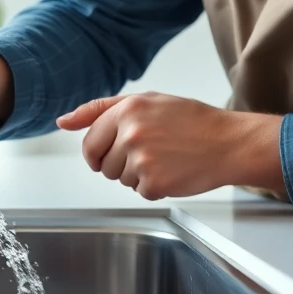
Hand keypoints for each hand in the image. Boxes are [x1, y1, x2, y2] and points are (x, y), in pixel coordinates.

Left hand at [55, 91, 286, 200]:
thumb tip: (62, 122)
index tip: (109, 154)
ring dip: (137, 175)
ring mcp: (141, 159)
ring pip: (119, 179)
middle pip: (102, 165)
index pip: (89, 141)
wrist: (229, 142)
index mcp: (127, 109)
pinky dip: (154, 187)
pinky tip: (173, 171)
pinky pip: (139, 192)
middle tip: (149, 153)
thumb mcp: (147, 101)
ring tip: (165, 159)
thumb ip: (100, 109)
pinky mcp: (153, 182)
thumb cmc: (192, 121)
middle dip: (119, 164)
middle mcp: (130, 133)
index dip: (97, 153)